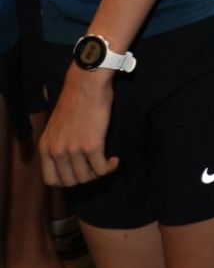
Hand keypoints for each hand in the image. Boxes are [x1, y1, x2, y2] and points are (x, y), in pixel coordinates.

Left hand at [40, 70, 118, 186]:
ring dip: (98, 173)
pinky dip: (110, 167)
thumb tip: (69, 157)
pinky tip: (114, 160)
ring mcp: (73, 150)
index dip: (67, 180)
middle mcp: (56, 151)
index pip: (51, 180)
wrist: (86, 85)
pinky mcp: (91, 146)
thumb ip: (58, 143)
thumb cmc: (75, 100)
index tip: (80, 171)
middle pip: (70, 182)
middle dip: (85, 178)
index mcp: (46, 146)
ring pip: (86, 178)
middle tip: (95, 167)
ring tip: (106, 163)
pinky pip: (101, 169)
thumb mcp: (56, 126)